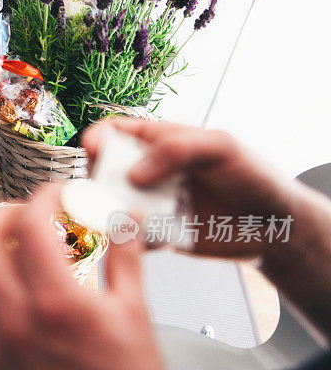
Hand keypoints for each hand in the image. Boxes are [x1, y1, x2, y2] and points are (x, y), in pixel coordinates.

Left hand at [0, 185, 185, 369]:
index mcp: (56, 301)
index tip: (61, 193)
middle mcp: (16, 316)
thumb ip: (126, 257)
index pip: (30, 223)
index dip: (45, 196)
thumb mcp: (137, 315)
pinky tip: (22, 290)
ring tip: (30, 248)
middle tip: (34, 214)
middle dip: (5, 215)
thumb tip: (127, 218)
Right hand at [82, 119, 301, 258]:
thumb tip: (132, 174)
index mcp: (160, 141)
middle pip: (104, 170)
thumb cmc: (253, 176)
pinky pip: (130, 236)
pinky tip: (152, 238)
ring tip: (131, 218)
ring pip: (111, 205)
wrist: (275, 226)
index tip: (93, 150)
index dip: (98, 137)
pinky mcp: (155, 233)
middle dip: (98, 180)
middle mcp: (148, 171)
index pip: (116, 131)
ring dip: (111, 212)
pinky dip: (131, 238)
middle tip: (108, 192)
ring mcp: (150, 202)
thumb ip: (176, 149)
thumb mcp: (220, 147)